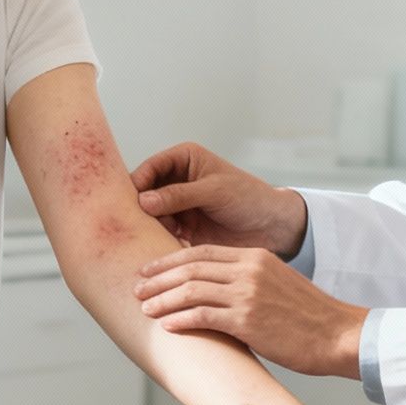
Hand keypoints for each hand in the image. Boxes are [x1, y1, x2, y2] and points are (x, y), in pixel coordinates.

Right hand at [131, 142, 307, 257]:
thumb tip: (144, 200)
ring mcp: (177, 205)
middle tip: (138, 224)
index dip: (139, 183)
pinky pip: (160, 232)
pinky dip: (159, 239)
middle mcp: (176, 180)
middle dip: (140, 208)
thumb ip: (179, 195)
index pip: (150, 168)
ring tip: (159, 236)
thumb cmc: (249, 197)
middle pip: (144, 192)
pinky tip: (166, 245)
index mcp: (183, 159)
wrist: (271, 227)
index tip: (134, 203)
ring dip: (150, 226)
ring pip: (149, 215)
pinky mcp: (181, 227)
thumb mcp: (214, 191)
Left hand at [136, 245, 367, 378]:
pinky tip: (166, 325)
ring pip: (191, 290)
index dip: (170, 259)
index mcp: (255, 257)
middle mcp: (249, 269)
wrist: (338, 334)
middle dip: (158, 277)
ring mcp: (247, 293)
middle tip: (136, 287)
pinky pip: (203, 316)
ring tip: (144, 308)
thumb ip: (247, 282)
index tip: (149, 268)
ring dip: (163, 299)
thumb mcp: (278, 284)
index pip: (202, 251)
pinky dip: (180, 319)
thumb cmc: (309, 317)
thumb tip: (215, 296)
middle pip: (190, 266)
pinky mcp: (248, 320)